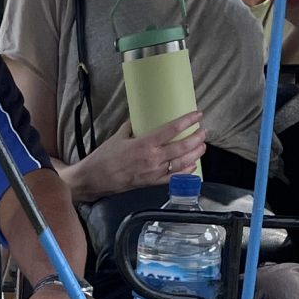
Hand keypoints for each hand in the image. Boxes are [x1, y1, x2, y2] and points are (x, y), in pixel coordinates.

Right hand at [76, 108, 207, 196]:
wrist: (95, 179)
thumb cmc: (104, 157)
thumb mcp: (118, 137)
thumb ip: (132, 128)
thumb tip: (141, 120)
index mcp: (144, 144)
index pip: (172, 130)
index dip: (187, 121)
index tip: (198, 115)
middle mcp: (153, 158)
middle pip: (182, 147)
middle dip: (197, 138)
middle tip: (203, 131)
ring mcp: (154, 172)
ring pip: (182, 163)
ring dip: (195, 154)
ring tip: (202, 146)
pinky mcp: (152, 183)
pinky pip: (174, 178)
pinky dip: (186, 172)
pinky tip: (192, 166)